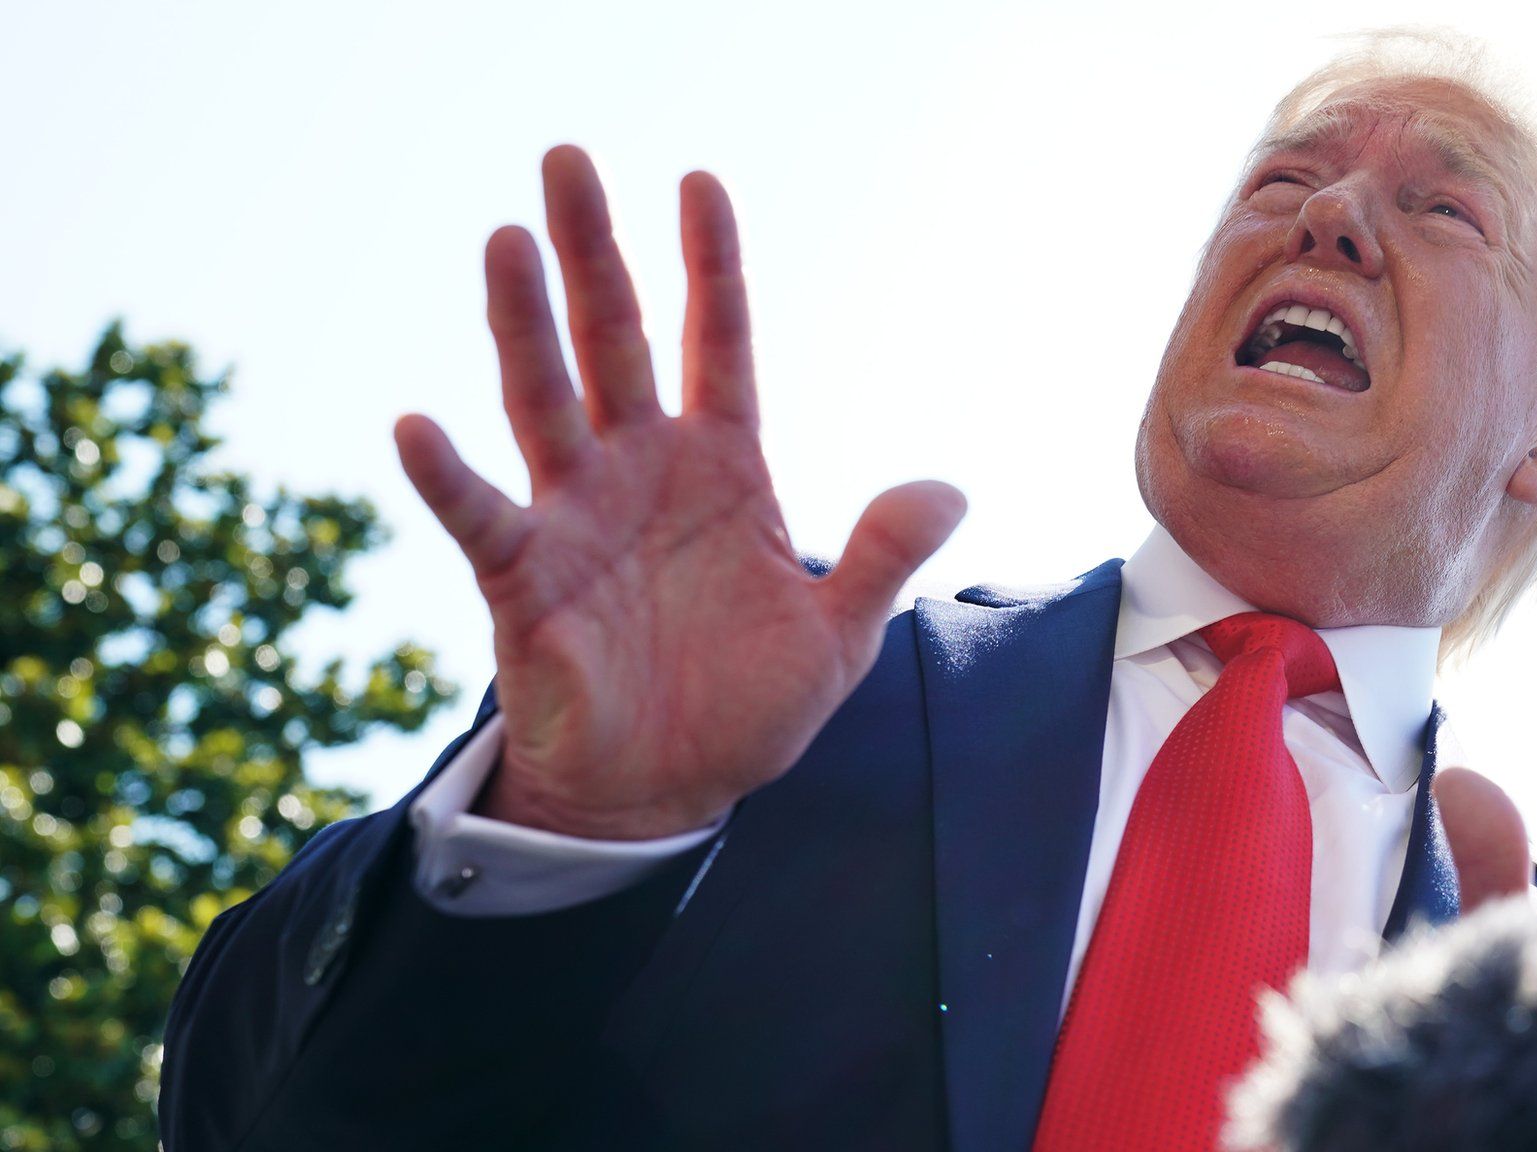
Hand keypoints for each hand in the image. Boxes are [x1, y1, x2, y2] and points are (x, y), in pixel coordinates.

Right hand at [393, 147, 964, 838]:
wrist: (664, 795)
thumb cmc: (745, 708)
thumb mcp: (838, 637)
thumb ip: (883, 556)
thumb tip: (948, 486)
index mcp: (722, 469)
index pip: (718, 344)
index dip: (712, 266)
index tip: (699, 181)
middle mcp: (640, 471)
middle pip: (615, 341)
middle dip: (595, 253)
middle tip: (567, 159)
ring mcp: (575, 516)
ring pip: (543, 398)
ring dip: (523, 322)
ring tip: (506, 238)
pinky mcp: (522, 580)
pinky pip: (479, 517)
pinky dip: (448, 477)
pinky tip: (419, 425)